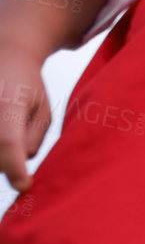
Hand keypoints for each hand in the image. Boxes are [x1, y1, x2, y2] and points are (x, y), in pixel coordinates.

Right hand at [0, 48, 50, 192]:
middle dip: (9, 161)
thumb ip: (32, 140)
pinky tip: (5, 125)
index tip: (25, 187)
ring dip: (0, 154)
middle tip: (18, 141)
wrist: (4, 56)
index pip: (7, 142)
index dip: (15, 168)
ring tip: (6, 124)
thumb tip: (18, 170)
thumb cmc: (27, 88)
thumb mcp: (41, 111)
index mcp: (7, 103)